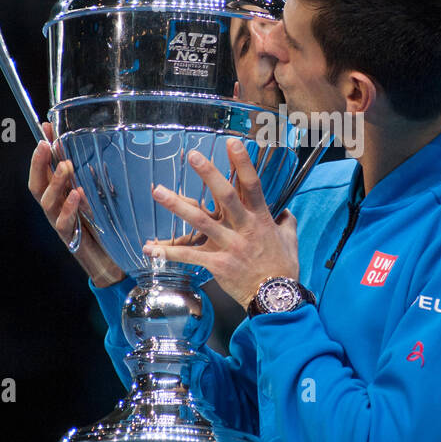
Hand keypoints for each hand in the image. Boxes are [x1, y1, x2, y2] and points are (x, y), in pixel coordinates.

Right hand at [28, 121, 124, 287]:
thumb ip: (91, 176)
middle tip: (45, 145)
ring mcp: (62, 224)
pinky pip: (65, 223)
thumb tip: (90, 147)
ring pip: (47, 202)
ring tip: (66, 167)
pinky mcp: (72, 239)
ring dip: (55, 182)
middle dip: (39, 164)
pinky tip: (77, 194)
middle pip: (37, 184)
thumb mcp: (99, 196)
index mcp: (60, 196)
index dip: (42, 150)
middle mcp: (56, 209)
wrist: (113, 260)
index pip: (44, 170)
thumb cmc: (105, 227)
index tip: (45, 128)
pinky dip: (70, 208)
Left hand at [145, 139, 299, 308]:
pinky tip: (150, 248)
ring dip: (178, 206)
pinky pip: (190, 256)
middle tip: (193, 156)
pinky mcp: (217, 263)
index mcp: (261, 219)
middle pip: (225, 196)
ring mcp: (229, 245)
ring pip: (201, 221)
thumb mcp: (291, 240)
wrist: (277, 298)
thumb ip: (287, 222)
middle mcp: (244, 228)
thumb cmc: (284, 268)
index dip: (243, 164)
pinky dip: (168, 253)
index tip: (232, 143)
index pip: (252, 185)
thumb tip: (286, 212)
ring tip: (159, 191)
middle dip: (209, 175)